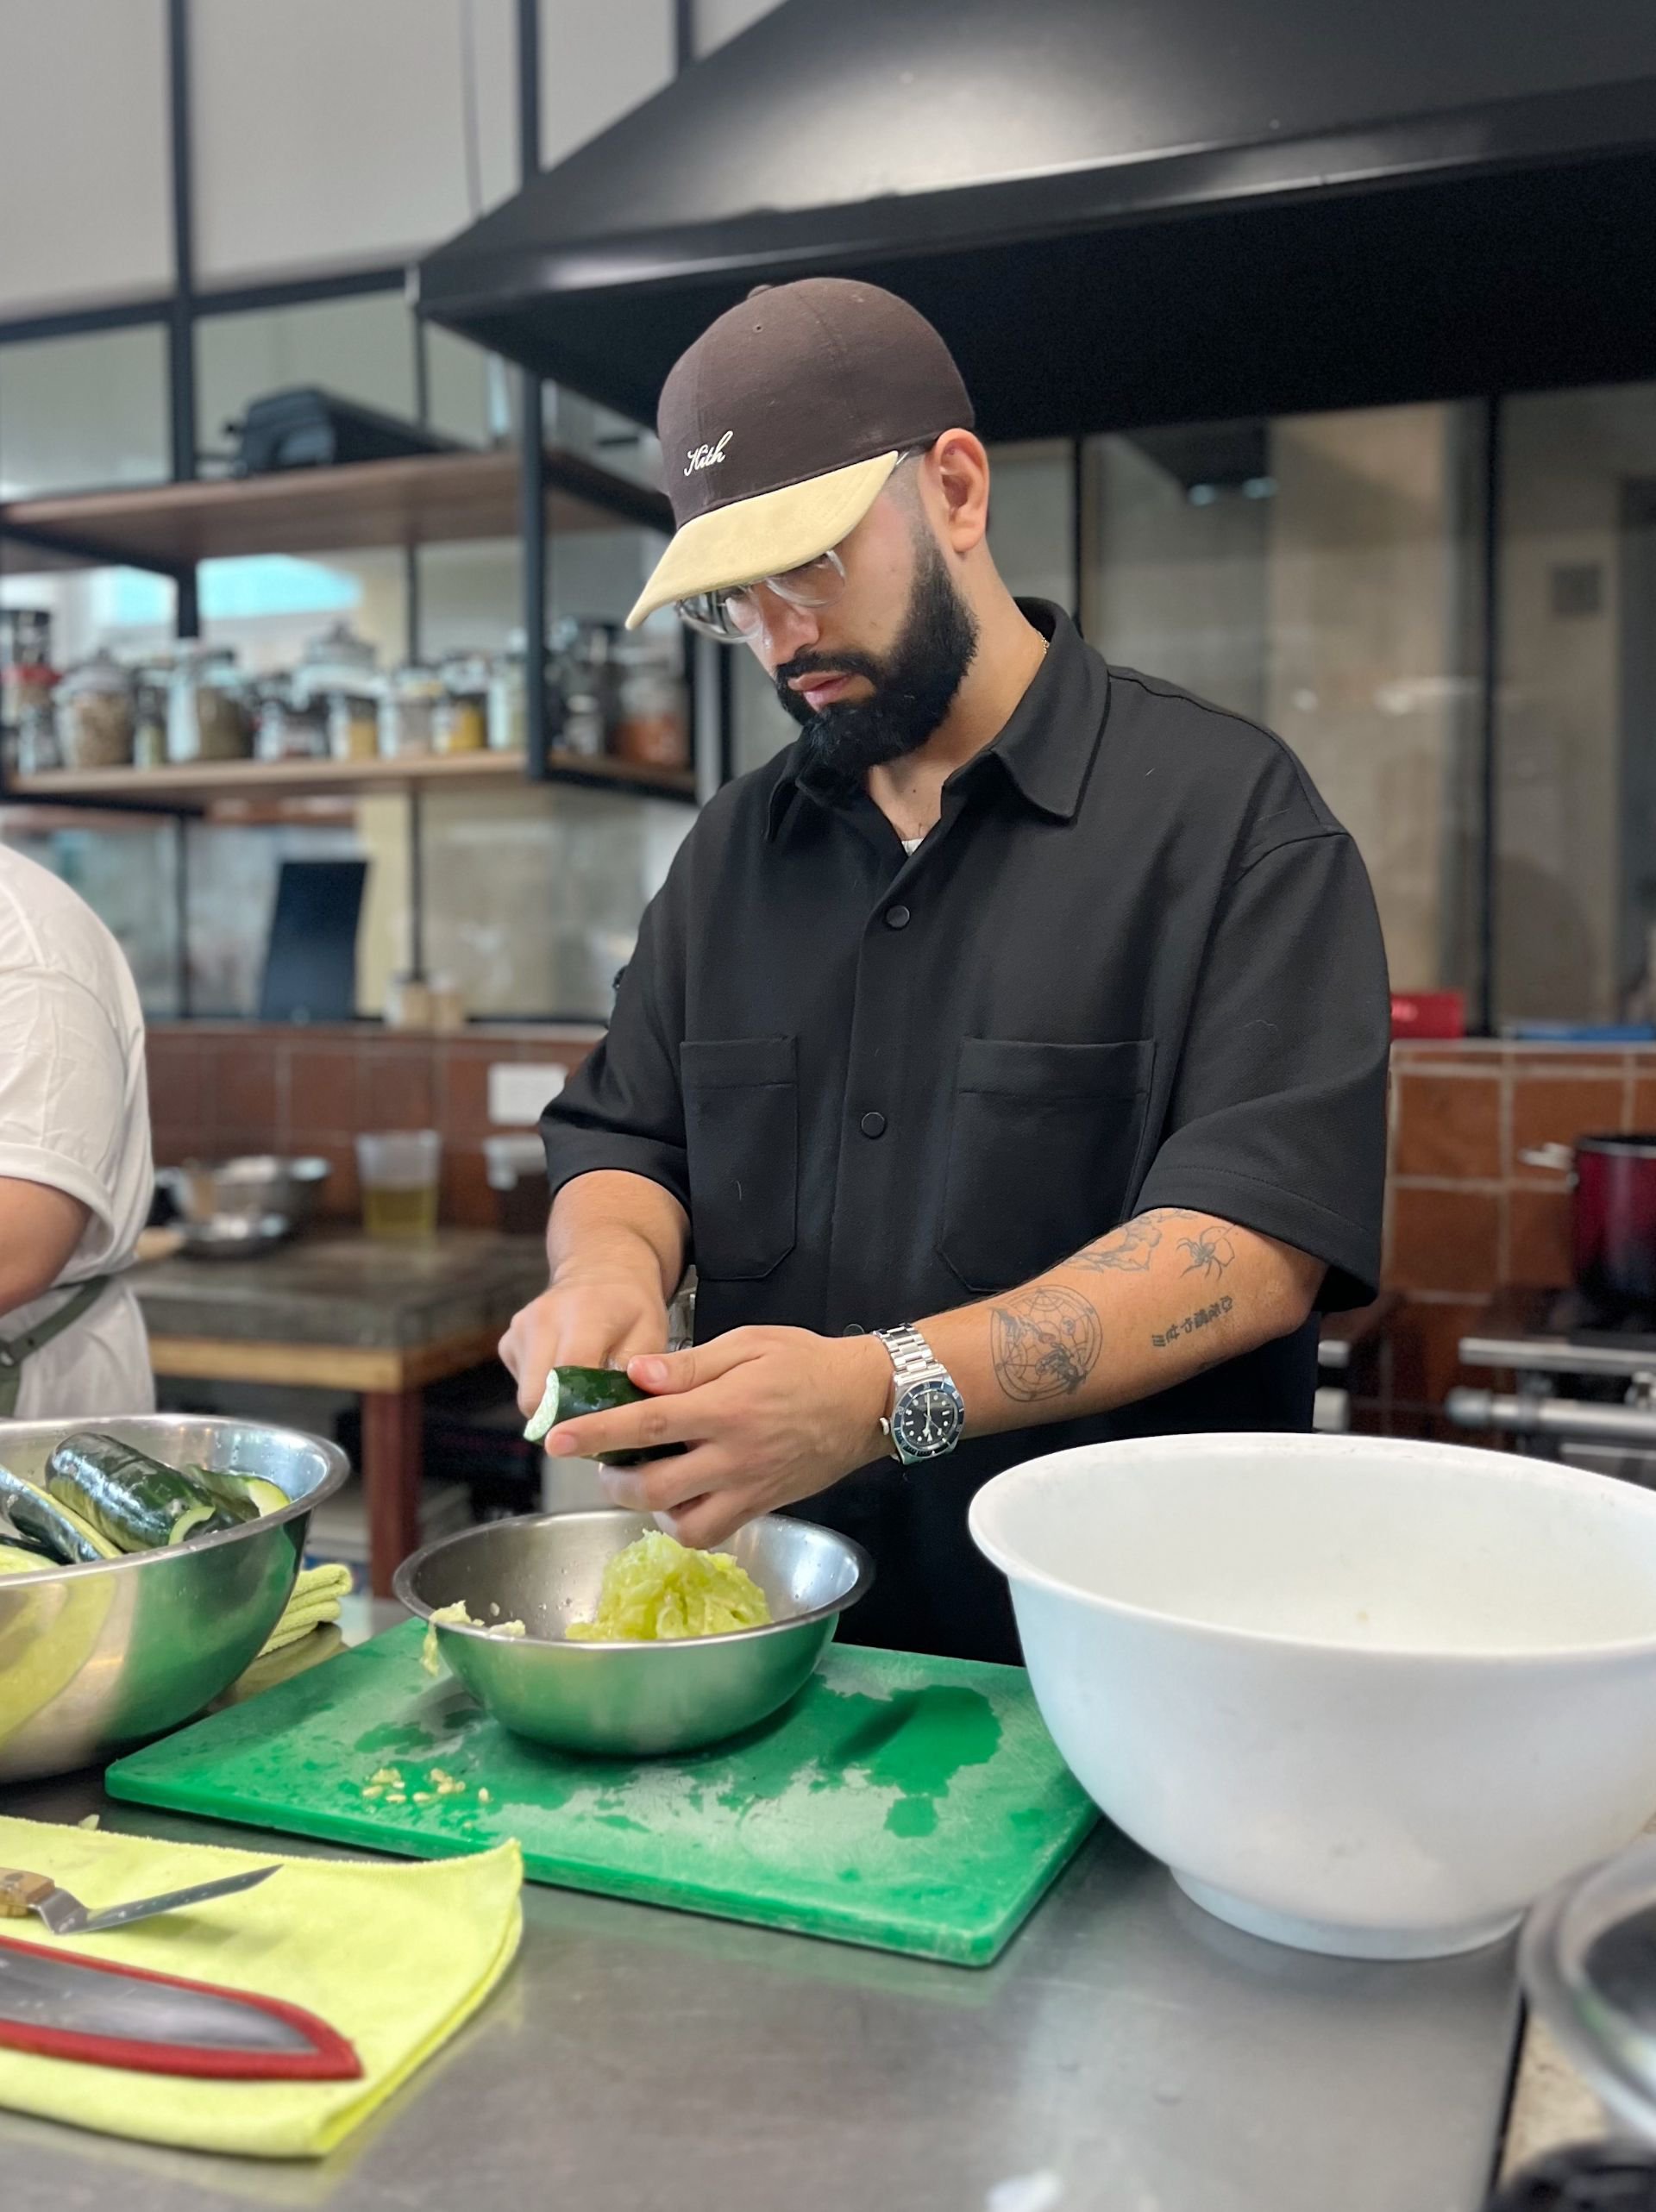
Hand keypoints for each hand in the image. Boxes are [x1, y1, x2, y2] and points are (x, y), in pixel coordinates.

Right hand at [498, 1271, 669, 1420]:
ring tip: (583, 1394)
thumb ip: (636, 1373)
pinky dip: (544, 1390)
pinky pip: (522, 1383)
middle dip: (562, 1418)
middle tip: (591, 1423)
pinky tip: (567, 1376)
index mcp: (582, 1315)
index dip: (579, 1414)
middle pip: (537, 1396)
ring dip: (554, 1405)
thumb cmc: (631, 1305)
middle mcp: (541, 1320)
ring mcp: (519, 1330)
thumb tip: (617, 1415)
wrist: (600, 1268)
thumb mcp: (651, 1333)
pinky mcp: (509, 1341)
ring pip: (527, 1395)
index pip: (566, 1377)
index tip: (598, 1432)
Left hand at [541, 1327, 892, 1547]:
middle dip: (612, 1479)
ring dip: (648, 1506)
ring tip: (642, 1477)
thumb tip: (637, 1376)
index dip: (596, 1434)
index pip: (648, 1425)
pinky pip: (711, 1532)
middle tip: (604, 1460)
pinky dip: (683, 1521)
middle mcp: (735, 1456)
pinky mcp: (762, 1507)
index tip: (556, 1440)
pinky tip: (679, 1493)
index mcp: (727, 1408)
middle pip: (653, 1487)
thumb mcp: (748, 1344)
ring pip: (681, 1523)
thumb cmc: (805, 1362)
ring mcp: (749, 1488)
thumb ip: (690, 1365)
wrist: (866, 1401)